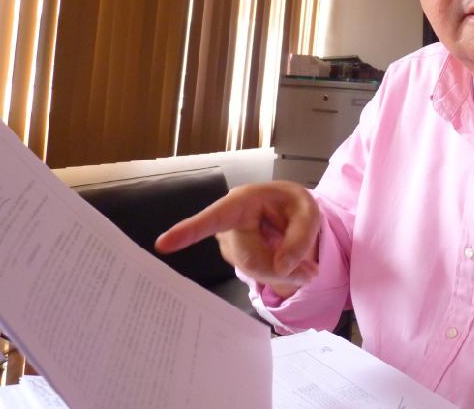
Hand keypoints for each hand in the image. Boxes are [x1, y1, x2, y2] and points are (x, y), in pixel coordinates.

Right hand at [155, 181, 320, 297]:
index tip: (162, 244)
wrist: (288, 211)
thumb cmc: (293, 205)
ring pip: (254, 270)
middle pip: (250, 259)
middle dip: (281, 268)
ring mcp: (227, 242)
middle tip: (311, 273)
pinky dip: (276, 273)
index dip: (188, 231)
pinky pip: (255, 273)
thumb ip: (301, 236)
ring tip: (301, 262)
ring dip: (281, 272)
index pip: (214, 217)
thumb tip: (282, 268)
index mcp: (242, 201)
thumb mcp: (309, 212)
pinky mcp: (233, 257)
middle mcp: (228, 222)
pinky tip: (285, 261)